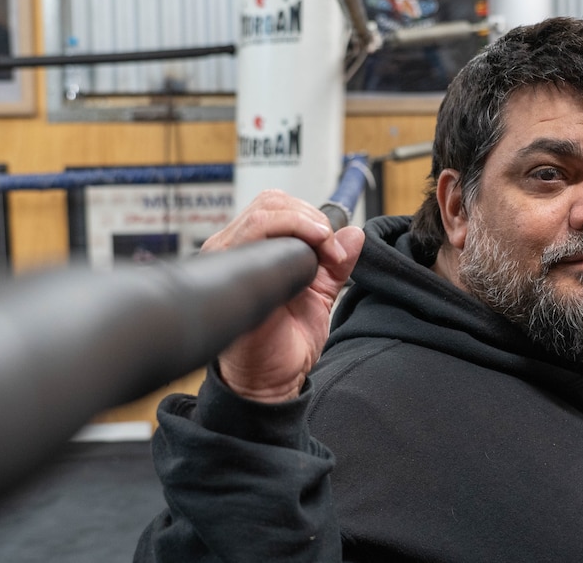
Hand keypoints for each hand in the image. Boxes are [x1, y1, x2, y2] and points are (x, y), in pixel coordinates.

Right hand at [201, 189, 364, 402]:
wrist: (271, 380)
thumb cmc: (284, 344)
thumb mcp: (319, 295)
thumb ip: (335, 264)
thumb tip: (354, 233)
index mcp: (251, 252)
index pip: (274, 207)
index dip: (311, 218)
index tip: (336, 247)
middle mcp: (233, 251)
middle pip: (270, 202)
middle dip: (312, 219)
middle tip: (333, 252)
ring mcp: (229, 260)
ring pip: (264, 213)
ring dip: (306, 226)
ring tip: (325, 257)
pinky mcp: (232, 273)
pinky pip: (255, 233)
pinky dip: (292, 233)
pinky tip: (310, 261)